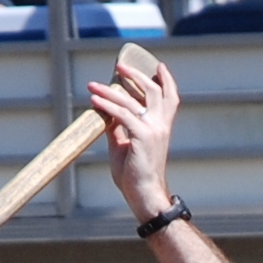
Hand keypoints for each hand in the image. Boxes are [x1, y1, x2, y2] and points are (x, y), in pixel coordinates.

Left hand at [87, 60, 178, 223]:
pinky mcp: (143, 136)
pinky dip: (106, 105)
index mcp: (162, 127)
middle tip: (120, 67)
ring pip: (132, 100)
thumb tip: (106, 116)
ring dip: (110, 90)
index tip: (159, 67)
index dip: (166, 81)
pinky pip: (121, 115)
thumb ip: (118, 129)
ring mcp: (154, 130)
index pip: (170, 98)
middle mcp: (161, 125)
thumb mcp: (125, 146)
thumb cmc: (135, 176)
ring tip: (93, 84)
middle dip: (137, 75)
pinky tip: (94, 100)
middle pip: (154, 91)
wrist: (145, 195)